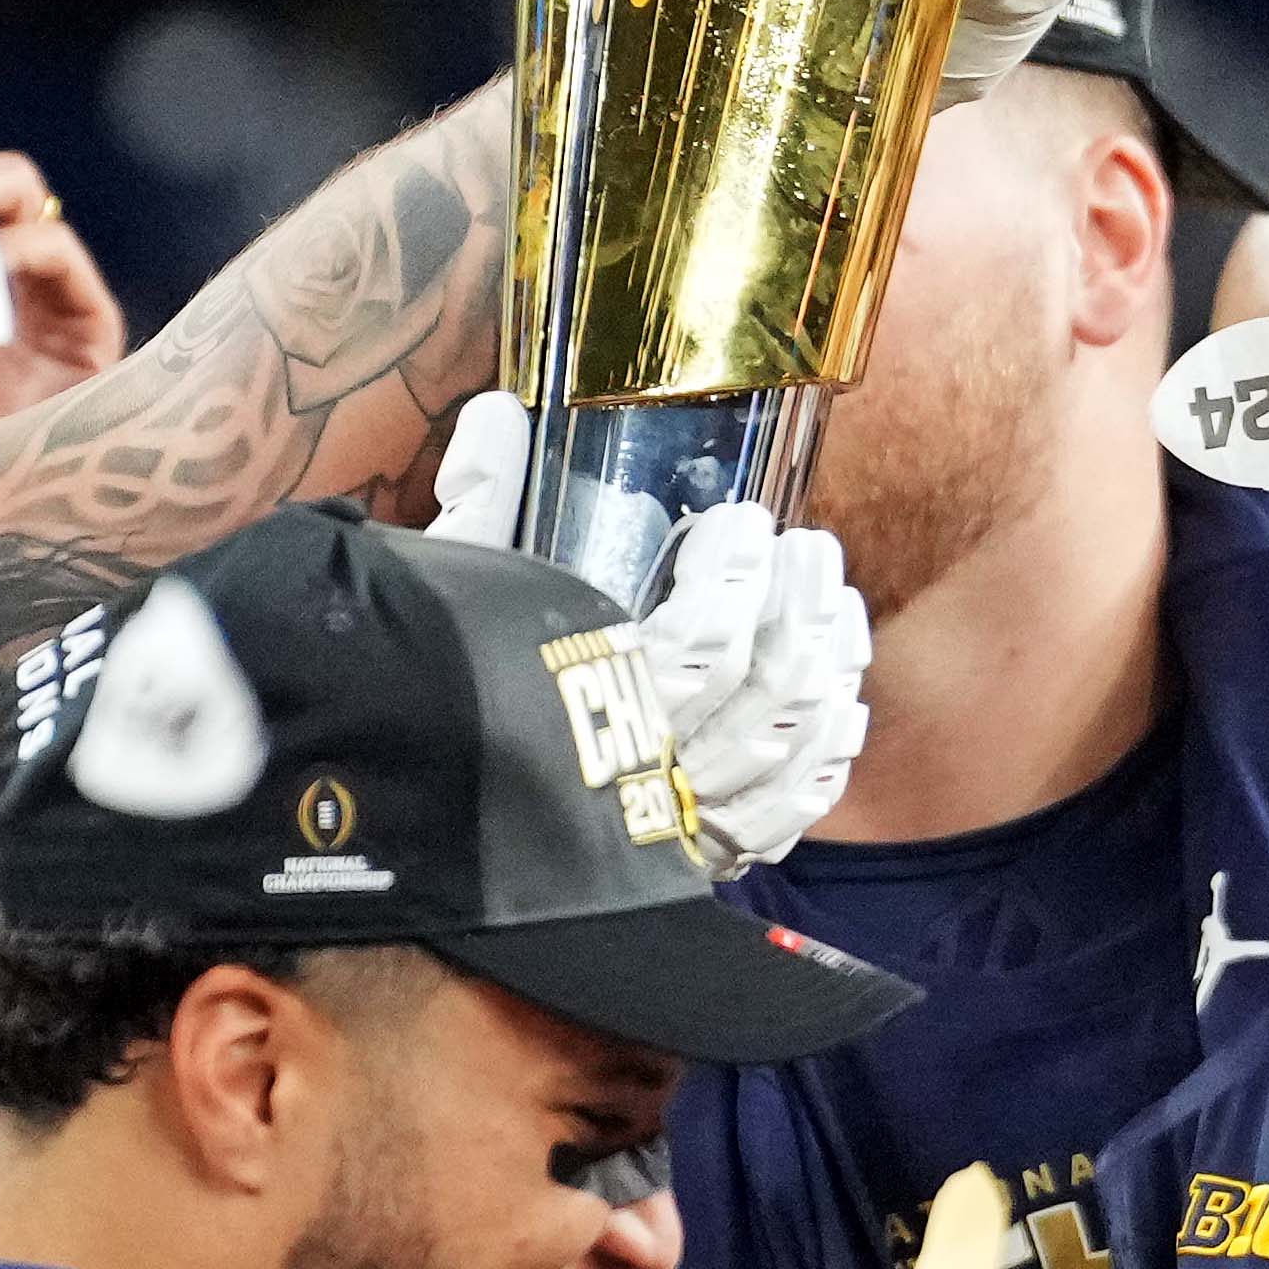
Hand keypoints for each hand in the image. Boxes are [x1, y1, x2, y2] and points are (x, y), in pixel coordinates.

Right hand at [419, 416, 874, 867]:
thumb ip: (483, 506)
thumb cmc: (439, 703)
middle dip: (796, 605)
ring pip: (791, 738)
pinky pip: (790, 810)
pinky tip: (839, 701)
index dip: (737, 575)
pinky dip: (823, 754)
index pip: (699, 640)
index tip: (742, 522)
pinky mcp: (703, 854)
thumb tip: (496, 413)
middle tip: (803, 545)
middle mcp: (653, 771)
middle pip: (765, 686)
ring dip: (827, 662)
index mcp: (594, 704)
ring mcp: (685, 819)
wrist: (429, 834)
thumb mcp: (451, 601)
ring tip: (831, 597)